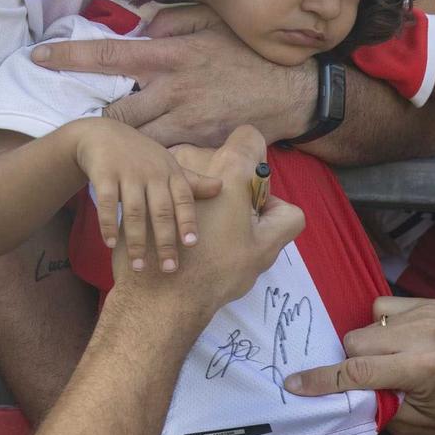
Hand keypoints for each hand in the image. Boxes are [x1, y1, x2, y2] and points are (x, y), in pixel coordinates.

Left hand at [33, 22, 313, 146]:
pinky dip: (148, 157)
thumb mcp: (213, 22)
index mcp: (171, 54)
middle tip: (88, 118)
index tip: (39, 57)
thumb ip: (173, 20)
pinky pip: (161, 155)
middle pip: (115, 109)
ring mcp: (185, 120)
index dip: (71, 57)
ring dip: (121, 141)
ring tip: (112, 143)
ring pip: (135, 138)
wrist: (290, 94)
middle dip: (97, 116)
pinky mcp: (199, 144)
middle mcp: (172, 89)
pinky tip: (143, 160)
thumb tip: (141, 26)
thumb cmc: (249, 55)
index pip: (110, 54)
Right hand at [68, 116, 221, 272]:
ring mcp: (128, 172)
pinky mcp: (104, 173)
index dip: (188, 221)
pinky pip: (108, 202)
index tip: (193, 245)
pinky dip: (109, 224)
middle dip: (166, 241)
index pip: (184, 199)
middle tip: (170, 269)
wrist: (103, 134)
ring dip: (137, 241)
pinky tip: (111, 244)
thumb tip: (221, 188)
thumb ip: (192, 183)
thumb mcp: (168, 166)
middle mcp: (152, 173)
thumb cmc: (143, 157)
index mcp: (171, 173)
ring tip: (139, 267)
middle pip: (161, 211)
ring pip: (135, 211)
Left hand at [109, 126, 302, 309]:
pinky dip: (175, 205)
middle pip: (221, 158)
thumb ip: (286, 217)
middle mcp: (196, 162)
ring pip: (194, 174)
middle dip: (228, 184)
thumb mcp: (267, 248)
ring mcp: (166, 177)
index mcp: (229, 170)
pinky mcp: (147, 192)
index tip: (251, 192)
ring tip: (199, 232)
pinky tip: (176, 235)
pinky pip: (168, 190)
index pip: (250, 138)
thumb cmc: (217, 272)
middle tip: (227, 223)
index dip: (256, 161)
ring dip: (200, 195)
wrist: (160, 296)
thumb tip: (278, 206)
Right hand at [283, 297, 434, 434]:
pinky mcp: (430, 303)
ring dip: (369, 345)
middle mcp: (424, 332)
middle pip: (355, 340)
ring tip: (390, 362)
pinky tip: (398, 343)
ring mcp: (428, 313)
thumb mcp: (408, 424)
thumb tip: (333, 389)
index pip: (357, 370)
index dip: (322, 379)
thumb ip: (370, 403)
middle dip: (353, 362)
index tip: (294, 384)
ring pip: (366, 322)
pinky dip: (382, 326)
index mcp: (421, 366)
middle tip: (372, 380)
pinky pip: (383, 307)